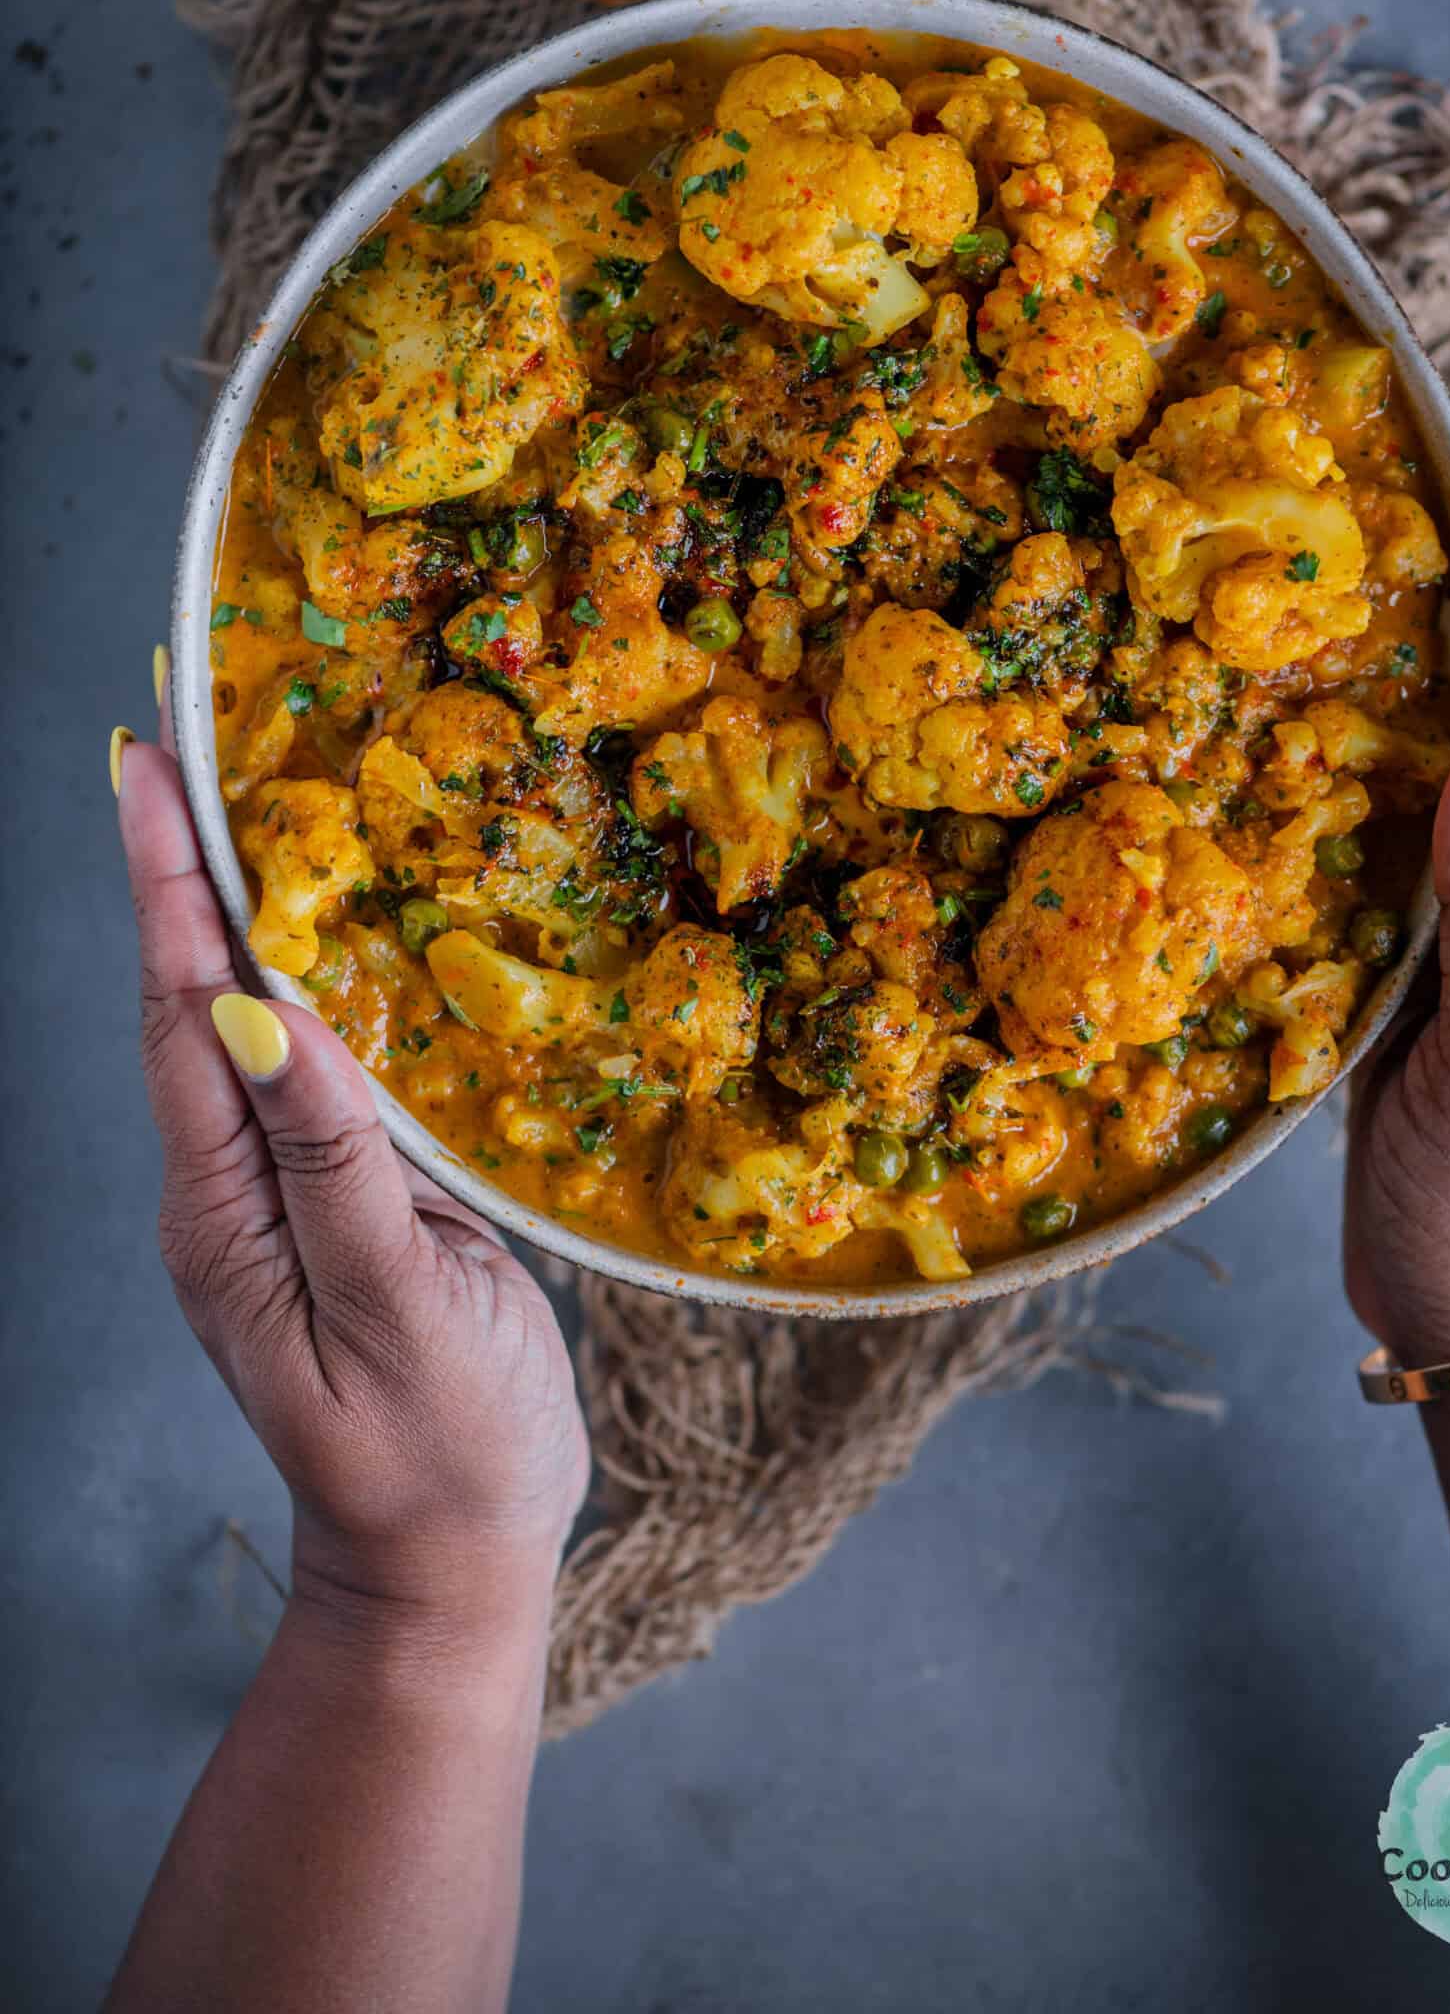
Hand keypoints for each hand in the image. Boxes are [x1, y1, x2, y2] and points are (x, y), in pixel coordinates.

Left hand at [115, 716, 587, 1635]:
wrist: (447, 1567)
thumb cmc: (444, 1451)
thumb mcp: (401, 1309)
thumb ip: (332, 1160)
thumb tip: (262, 1014)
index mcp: (227, 1210)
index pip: (181, 1012)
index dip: (168, 882)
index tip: (144, 764)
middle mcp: (224, 1191)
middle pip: (189, 999)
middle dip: (181, 866)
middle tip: (179, 739)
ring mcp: (265, 1199)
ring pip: (236, 1024)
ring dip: (228, 907)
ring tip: (234, 796)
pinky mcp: (318, 1205)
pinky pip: (293, 1065)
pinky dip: (294, 974)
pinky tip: (323, 931)